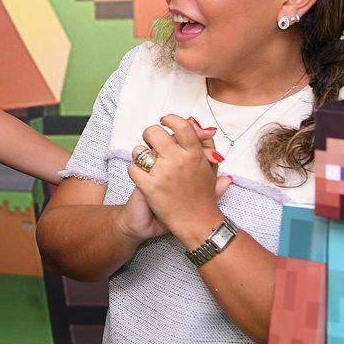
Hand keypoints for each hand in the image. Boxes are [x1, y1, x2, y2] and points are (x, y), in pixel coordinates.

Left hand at [127, 116, 231, 236]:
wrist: (197, 224)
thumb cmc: (203, 196)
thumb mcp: (211, 170)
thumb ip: (208, 147)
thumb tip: (203, 127)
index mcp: (195, 155)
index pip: (181, 126)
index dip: (170, 120)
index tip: (165, 121)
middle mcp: (179, 161)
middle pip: (155, 132)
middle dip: (149, 135)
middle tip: (151, 142)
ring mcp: (163, 174)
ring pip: (140, 151)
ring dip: (140, 155)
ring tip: (147, 163)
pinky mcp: (150, 188)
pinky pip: (133, 169)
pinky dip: (134, 172)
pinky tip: (142, 177)